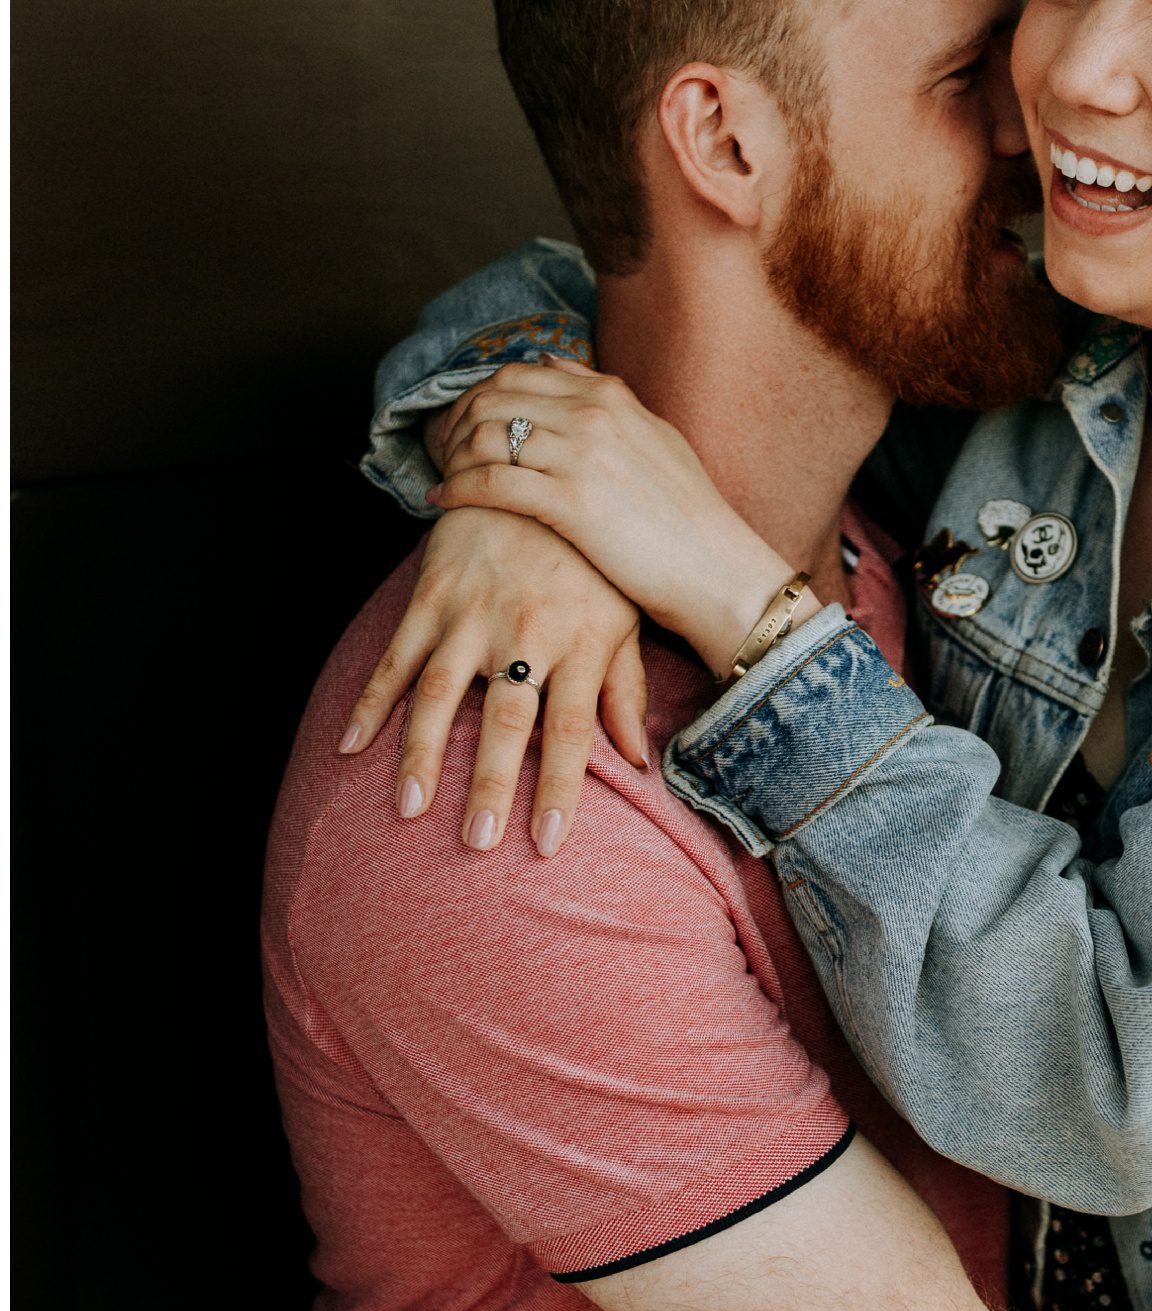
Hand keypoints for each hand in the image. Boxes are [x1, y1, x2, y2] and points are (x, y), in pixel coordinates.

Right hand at [340, 506, 646, 855]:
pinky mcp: (432, 595)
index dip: (559, 787)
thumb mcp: (623, 615)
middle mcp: (527, 631)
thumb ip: (625, 690)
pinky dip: (372, 702)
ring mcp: (474, 612)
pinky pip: (396, 657)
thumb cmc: (590, 558)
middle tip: (476, 841)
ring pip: (442, 693)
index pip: (572, 729)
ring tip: (408, 808)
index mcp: (581, 641)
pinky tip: (352, 747)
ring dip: (421, 753)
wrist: (537, 466)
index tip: (547, 844)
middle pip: (506, 719)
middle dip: (489, 782)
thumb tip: (640, 762)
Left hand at [427, 361, 795, 676]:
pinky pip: (490, 482)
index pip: (519, 373)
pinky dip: (455, 488)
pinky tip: (442, 501)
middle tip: (440, 452)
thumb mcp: (653, 437)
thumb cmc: (687, 515)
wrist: (716, 570)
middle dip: (455, 423)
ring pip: (486, 435)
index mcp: (611, 396)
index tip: (462, 424)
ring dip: (451, 455)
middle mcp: (594, 415)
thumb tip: (549, 361)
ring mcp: (582, 456)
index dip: (478, 396)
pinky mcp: (571, 502)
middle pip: (493, 398)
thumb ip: (602, 396)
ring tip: (443, 477)